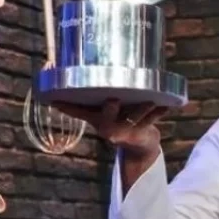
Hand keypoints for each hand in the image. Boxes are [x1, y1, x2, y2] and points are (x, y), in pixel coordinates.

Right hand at [51, 99, 167, 156]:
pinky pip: (153, 120)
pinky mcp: (143, 130)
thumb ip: (78, 98)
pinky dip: (160, 112)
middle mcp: (107, 126)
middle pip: (106, 117)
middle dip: (109, 110)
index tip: (56, 98)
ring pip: (133, 118)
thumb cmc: (114, 119)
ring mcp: (126, 129)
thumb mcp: (94, 111)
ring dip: (141, 110)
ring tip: (149, 101)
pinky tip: (168, 104)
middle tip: (112, 100)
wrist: (138, 144)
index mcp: (94, 118)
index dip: (67, 105)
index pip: (77, 111)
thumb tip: (50, 74)